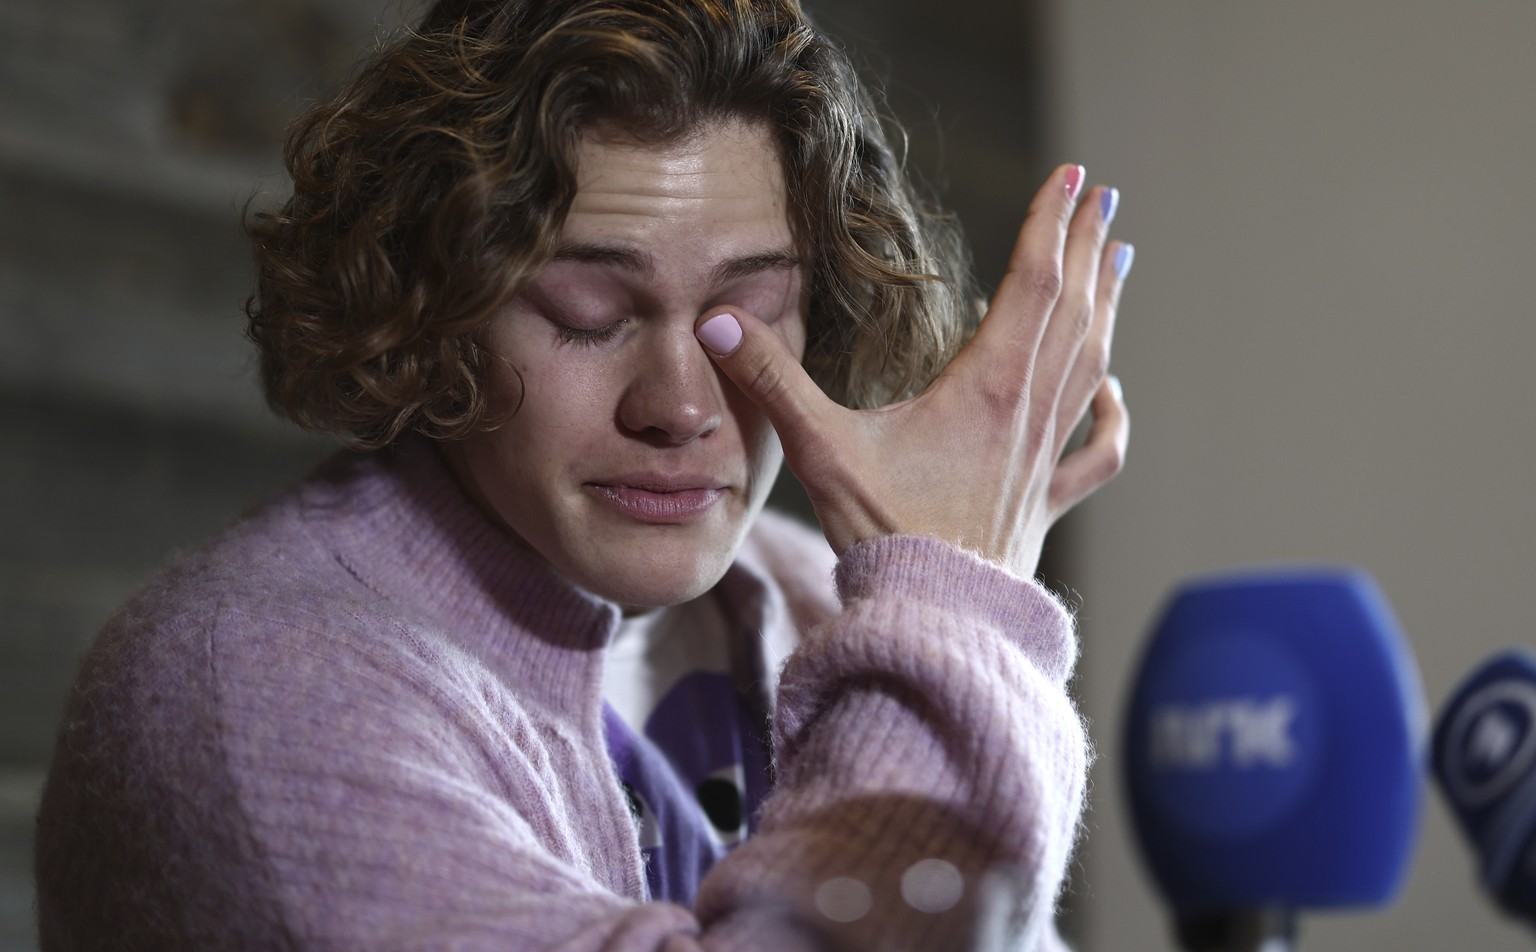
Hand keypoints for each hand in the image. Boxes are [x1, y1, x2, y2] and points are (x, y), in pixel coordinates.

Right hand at [696, 164, 1130, 578]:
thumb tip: (718, 321)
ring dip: (1104, 307)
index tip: (1072, 177)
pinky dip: (1112, 416)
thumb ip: (771, 381)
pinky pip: (1096, 453)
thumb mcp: (820, 451)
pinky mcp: (1043, 503)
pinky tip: (1114, 391)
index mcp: (985, 389)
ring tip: (1117, 260)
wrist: (933, 622)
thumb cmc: (883, 539)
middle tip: (1101, 197)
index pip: (1031, 284)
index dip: (1049, 224)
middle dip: (1085, 248)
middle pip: (1072, 312)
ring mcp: (1042, 460)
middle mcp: (1027, 415)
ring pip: (1091, 365)